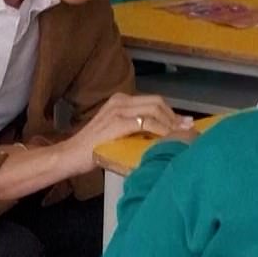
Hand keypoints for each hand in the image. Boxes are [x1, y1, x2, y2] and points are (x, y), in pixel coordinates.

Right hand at [64, 93, 193, 173]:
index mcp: (119, 101)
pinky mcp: (117, 122)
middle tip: (187, 132)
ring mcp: (117, 110)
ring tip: (181, 137)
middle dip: (174, 117)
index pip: (153, 101)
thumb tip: (162, 134)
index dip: (171, 114)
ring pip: (155, 110)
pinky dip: (161, 131)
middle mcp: (119, 101)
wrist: (71, 155)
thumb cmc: (92, 148)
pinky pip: (147, 123)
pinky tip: (168, 140)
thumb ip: (134, 128)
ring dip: (171, 124)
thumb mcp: (116, 132)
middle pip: (157, 103)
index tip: (185, 125)